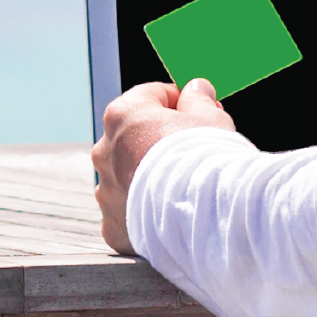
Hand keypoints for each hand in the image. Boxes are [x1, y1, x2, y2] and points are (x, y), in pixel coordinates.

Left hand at [91, 78, 237, 254]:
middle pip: (133, 139)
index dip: (177, 100)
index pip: (148, 96)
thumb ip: (199, 100)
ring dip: (149, 178)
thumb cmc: (209, 162)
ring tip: (184, 187)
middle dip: (160, 141)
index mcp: (123, 116)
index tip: (196, 109)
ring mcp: (106, 192)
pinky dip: (145, 213)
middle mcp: (105, 152)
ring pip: (127, 178)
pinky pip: (128, 214)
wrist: (208, 217)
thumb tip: (196, 90)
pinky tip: (171, 214)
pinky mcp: (114, 226)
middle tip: (194, 150)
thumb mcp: (211, 119)